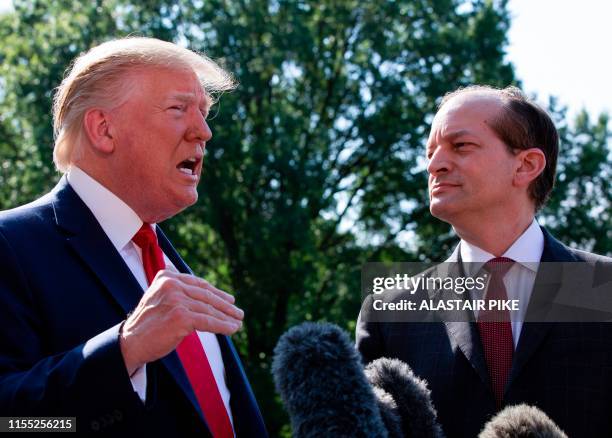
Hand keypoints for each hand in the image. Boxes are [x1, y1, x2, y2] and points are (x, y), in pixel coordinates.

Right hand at [119, 269, 242, 374]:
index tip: (229, 299)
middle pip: (206, 295)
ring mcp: (177, 300)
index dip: (216, 292)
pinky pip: (208, 322)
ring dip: (227, 317)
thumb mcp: (159, 298)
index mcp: (166, 276)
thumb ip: (177, 292)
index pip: (198, 284)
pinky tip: (232, 329)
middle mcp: (172, 284)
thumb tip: (205, 294)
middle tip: (238, 312)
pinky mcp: (181, 317)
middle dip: (225, 305)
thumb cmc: (146, 324)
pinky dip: (223, 326)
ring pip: (209, 309)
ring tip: (238, 322)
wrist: (130, 342)